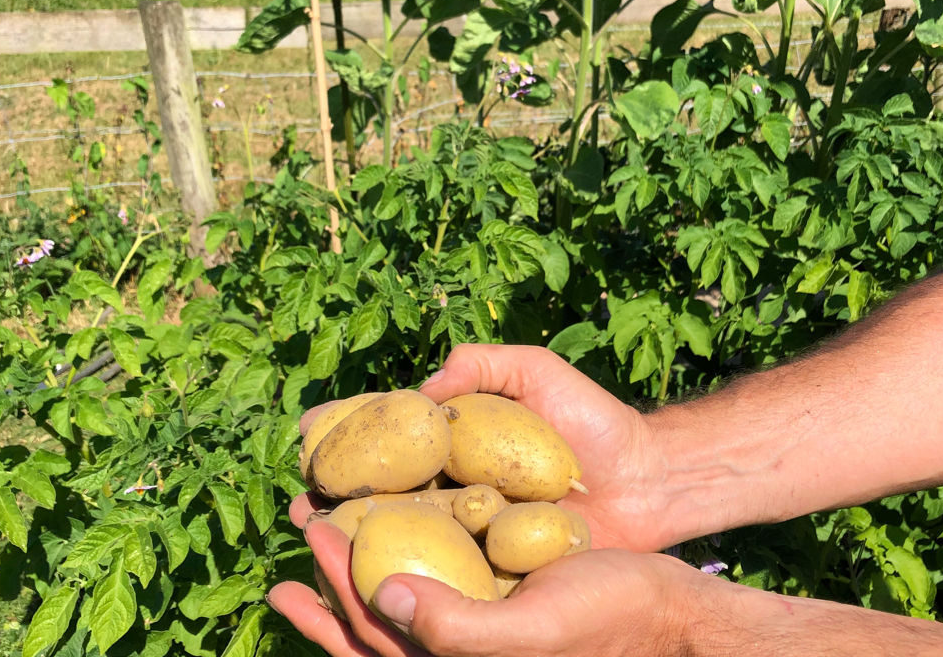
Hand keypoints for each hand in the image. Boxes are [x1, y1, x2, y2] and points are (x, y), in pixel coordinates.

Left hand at [267, 516, 721, 656]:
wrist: (670, 615)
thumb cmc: (611, 622)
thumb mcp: (536, 631)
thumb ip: (458, 630)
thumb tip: (380, 596)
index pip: (374, 633)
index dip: (335, 581)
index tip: (314, 524)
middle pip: (371, 626)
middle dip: (328, 581)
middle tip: (298, 527)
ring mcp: (476, 633)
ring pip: (396, 605)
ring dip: (355, 570)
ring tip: (319, 538)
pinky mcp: (495, 607)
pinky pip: (434, 585)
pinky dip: (404, 560)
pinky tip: (397, 530)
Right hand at [289, 344, 668, 550]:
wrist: (644, 476)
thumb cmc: (589, 418)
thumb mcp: (533, 370)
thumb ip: (479, 365)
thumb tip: (417, 394)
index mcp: (456, 442)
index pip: (390, 437)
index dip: (347, 434)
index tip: (307, 432)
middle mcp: (454, 488)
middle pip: (382, 492)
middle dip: (334, 493)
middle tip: (298, 498)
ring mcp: (471, 532)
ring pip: (402, 538)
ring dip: (353, 539)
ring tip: (312, 532)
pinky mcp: (493, 571)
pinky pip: (443, 574)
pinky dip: (402, 576)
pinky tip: (364, 576)